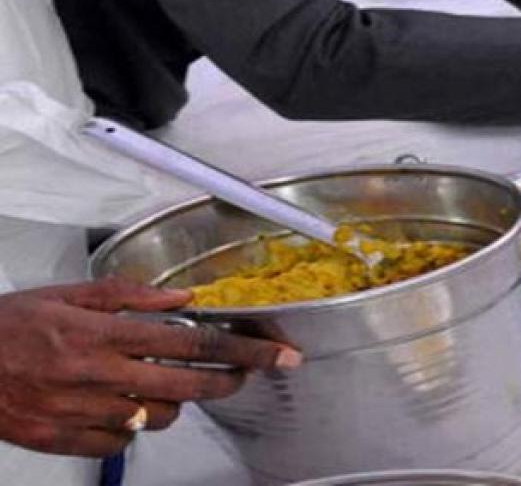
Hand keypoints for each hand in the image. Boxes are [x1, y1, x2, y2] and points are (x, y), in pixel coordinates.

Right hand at [0, 279, 302, 456]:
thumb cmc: (5, 326)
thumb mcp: (66, 295)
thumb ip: (128, 296)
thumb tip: (182, 299)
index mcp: (101, 334)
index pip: (193, 344)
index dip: (244, 351)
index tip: (278, 355)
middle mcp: (98, 375)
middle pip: (190, 385)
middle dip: (229, 380)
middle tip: (242, 373)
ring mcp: (83, 412)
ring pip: (160, 416)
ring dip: (175, 400)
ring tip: (160, 381)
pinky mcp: (65, 439)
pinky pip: (122, 440)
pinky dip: (131, 425)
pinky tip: (119, 405)